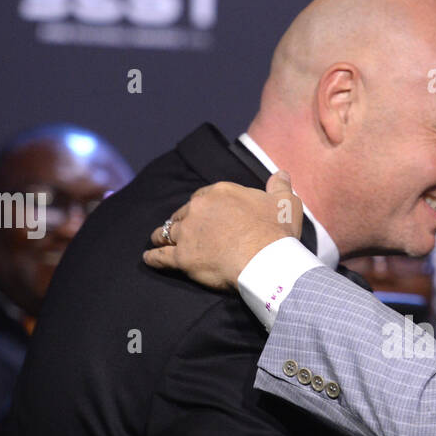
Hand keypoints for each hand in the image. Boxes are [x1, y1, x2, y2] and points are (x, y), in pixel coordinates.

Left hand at [143, 171, 302, 289]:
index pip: (205, 196)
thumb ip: (281, 186)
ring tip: (157, 239)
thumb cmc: (277, 232)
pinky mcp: (182, 257)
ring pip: (167, 231)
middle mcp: (199, 208)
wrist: (266, 261)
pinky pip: (160, 256)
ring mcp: (188, 233)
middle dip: (183, 220)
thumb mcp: (286, 203)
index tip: (206, 215)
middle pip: (184, 212)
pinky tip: (148, 258)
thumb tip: (281, 173)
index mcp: (220, 192)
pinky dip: (153, 257)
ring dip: (162, 234)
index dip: (204, 207)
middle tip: (183, 230)